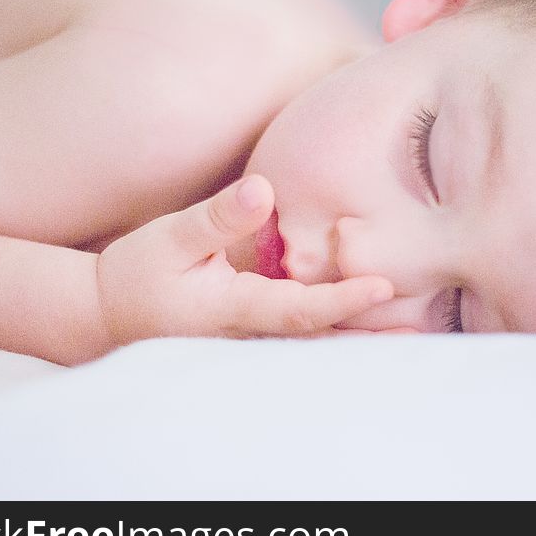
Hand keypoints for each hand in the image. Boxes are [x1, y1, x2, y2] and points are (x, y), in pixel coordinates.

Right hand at [95, 175, 394, 345]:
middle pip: (321, 340)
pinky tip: (370, 326)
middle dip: (370, 336)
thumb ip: (217, 218)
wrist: (111, 315)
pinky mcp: (252, 336)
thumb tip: (262, 190)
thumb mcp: (170, 239)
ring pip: (316, 345)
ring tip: (414, 331)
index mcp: (234, 310)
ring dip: (361, 340)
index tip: (384, 287)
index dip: (342, 301)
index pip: (299, 310)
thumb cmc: (139, 274)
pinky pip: (302, 339)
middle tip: (425, 328)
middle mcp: (250, 334)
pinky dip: (338, 332)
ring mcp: (251, 342)